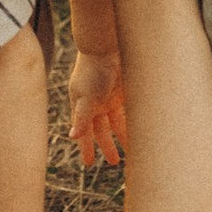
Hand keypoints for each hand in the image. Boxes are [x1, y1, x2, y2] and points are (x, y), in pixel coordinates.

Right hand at [69, 46, 127, 167]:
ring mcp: (111, 99)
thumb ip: (81, 118)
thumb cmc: (91, 72)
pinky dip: (132, 123)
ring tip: (131, 151)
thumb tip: (72, 137)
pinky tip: (140, 133)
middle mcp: (96, 105)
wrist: (107, 48)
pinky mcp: (124, 94)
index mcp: (83, 107)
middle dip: (107, 146)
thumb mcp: (85, 97)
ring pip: (117, 123)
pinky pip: (128, 113)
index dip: (86, 147)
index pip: (85, 132)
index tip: (88, 163)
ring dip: (122, 137)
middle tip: (113, 162)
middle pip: (102, 130)